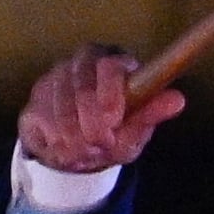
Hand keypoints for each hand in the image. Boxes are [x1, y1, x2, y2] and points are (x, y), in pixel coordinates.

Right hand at [18, 44, 183, 177]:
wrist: (77, 150)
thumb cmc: (113, 134)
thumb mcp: (135, 132)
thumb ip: (152, 114)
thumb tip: (178, 99)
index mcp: (114, 62)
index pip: (110, 64)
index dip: (110, 91)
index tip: (113, 119)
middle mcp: (83, 61)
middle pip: (82, 86)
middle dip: (91, 124)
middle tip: (101, 145)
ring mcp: (56, 76)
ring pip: (60, 105)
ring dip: (74, 137)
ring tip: (86, 152)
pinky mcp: (36, 95)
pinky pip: (41, 118)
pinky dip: (55, 140)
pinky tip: (66, 147)